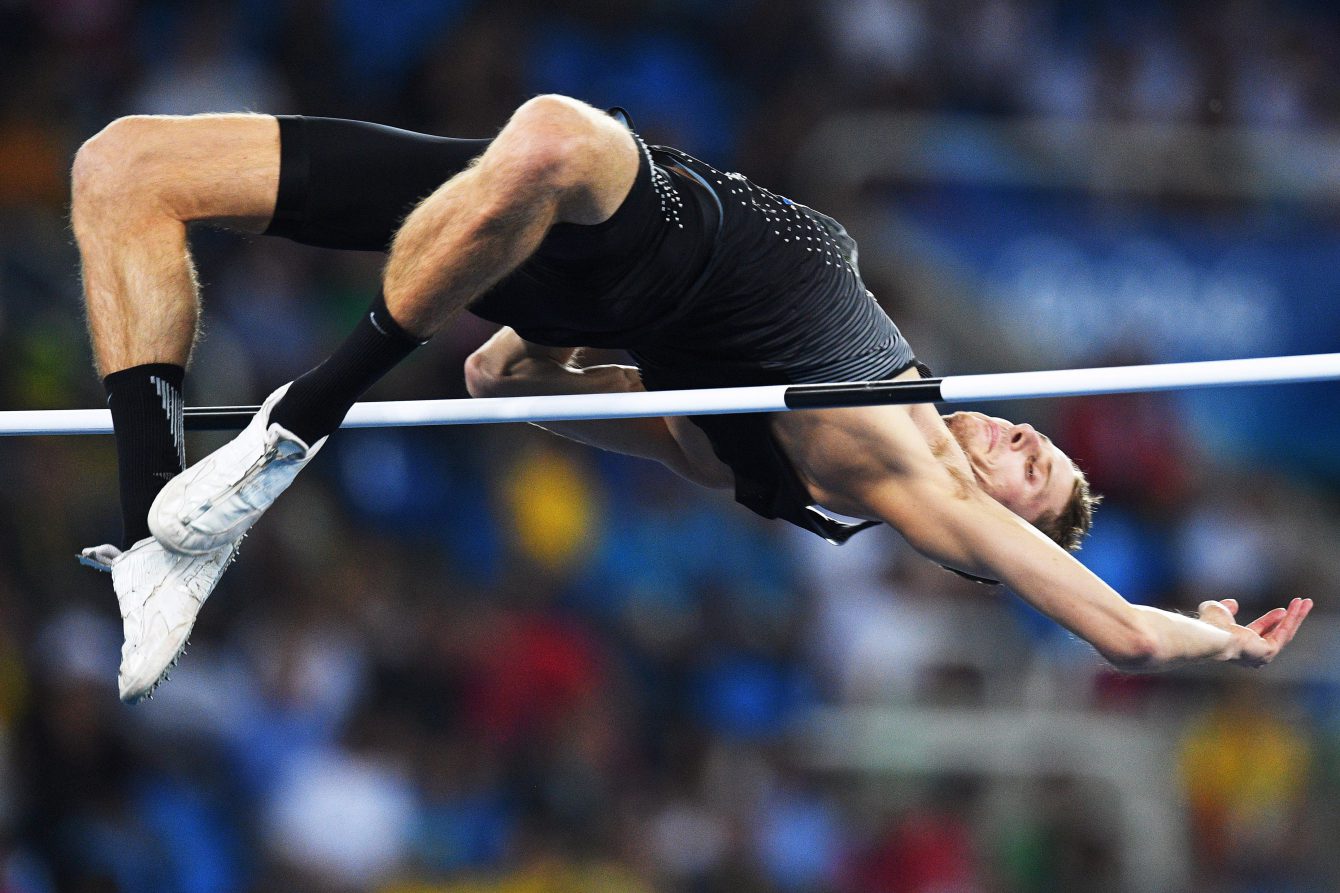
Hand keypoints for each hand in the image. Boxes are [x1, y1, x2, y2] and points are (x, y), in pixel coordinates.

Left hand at [1197, 597, 1312, 667]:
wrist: (1211, 635)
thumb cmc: (1209, 625)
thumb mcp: (1217, 610)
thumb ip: (1225, 608)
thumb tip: (1233, 603)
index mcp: (1240, 646)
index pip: (1259, 632)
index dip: (1270, 620)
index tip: (1282, 610)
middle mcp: (1253, 654)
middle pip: (1277, 634)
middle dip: (1291, 619)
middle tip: (1302, 605)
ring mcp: (1262, 655)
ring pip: (1285, 633)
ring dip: (1297, 616)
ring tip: (1307, 602)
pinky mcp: (1269, 652)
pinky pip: (1285, 632)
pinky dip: (1293, 618)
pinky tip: (1299, 606)